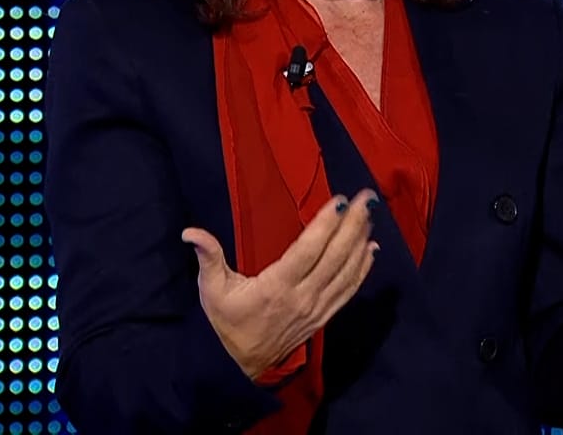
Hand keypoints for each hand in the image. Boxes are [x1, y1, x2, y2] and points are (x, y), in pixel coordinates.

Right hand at [180, 189, 380, 379]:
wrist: (242, 365)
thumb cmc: (226, 322)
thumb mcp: (212, 290)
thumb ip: (208, 258)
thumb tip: (190, 232)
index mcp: (276, 287)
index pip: (308, 251)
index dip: (326, 225)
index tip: (340, 200)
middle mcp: (302, 296)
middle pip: (335, 257)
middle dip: (354, 224)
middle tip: (367, 197)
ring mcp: (317, 308)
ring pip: (347, 271)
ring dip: (361, 241)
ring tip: (372, 214)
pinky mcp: (325, 316)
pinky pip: (350, 290)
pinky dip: (363, 268)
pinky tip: (372, 247)